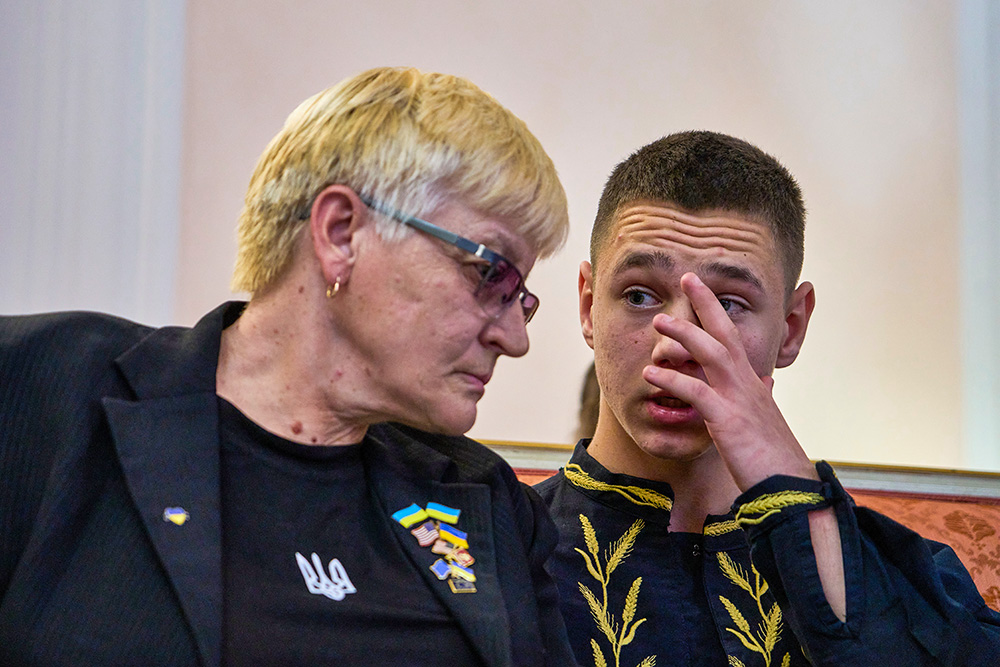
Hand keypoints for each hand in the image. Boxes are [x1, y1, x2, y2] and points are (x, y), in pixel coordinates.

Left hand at [641, 272, 816, 489]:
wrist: (788, 488)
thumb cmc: (772, 457)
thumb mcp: (766, 420)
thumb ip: (761, 397)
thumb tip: (766, 381)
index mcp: (751, 384)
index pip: (734, 338)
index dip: (717, 311)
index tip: (700, 288)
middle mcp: (747, 384)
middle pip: (726, 333)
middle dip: (706, 304)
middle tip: (686, 277)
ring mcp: (738, 400)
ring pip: (711, 355)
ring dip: (685, 334)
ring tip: (659, 321)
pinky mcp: (728, 421)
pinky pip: (697, 394)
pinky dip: (673, 380)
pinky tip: (651, 374)